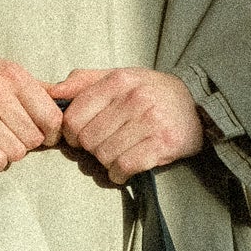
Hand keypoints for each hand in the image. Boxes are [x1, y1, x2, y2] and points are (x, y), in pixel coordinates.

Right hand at [0, 47, 64, 170]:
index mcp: (13, 75)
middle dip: (27, 143)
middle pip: (34, 139)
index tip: (42, 134)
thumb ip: (35, 88)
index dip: (51, 132)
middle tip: (11, 136)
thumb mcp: (3, 69)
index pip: (52, 117)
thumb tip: (67, 101)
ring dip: (9, 152)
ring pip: (15, 153)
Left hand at [48, 67, 204, 184]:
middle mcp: (134, 99)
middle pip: (87, 140)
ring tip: (118, 154)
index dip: (70, 133)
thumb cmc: (152, 93)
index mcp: (118, 81)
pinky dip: (119, 174)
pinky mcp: (163, 144)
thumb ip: (84, 81)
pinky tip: (124, 169)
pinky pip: (124, 167)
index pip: (74, 116)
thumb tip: (52, 91)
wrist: (198, 105)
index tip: (80, 137)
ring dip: (106, 162)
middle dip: (90, 149)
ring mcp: (150, 122)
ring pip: (104, 155)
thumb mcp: (120, 76)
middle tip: (102, 146)